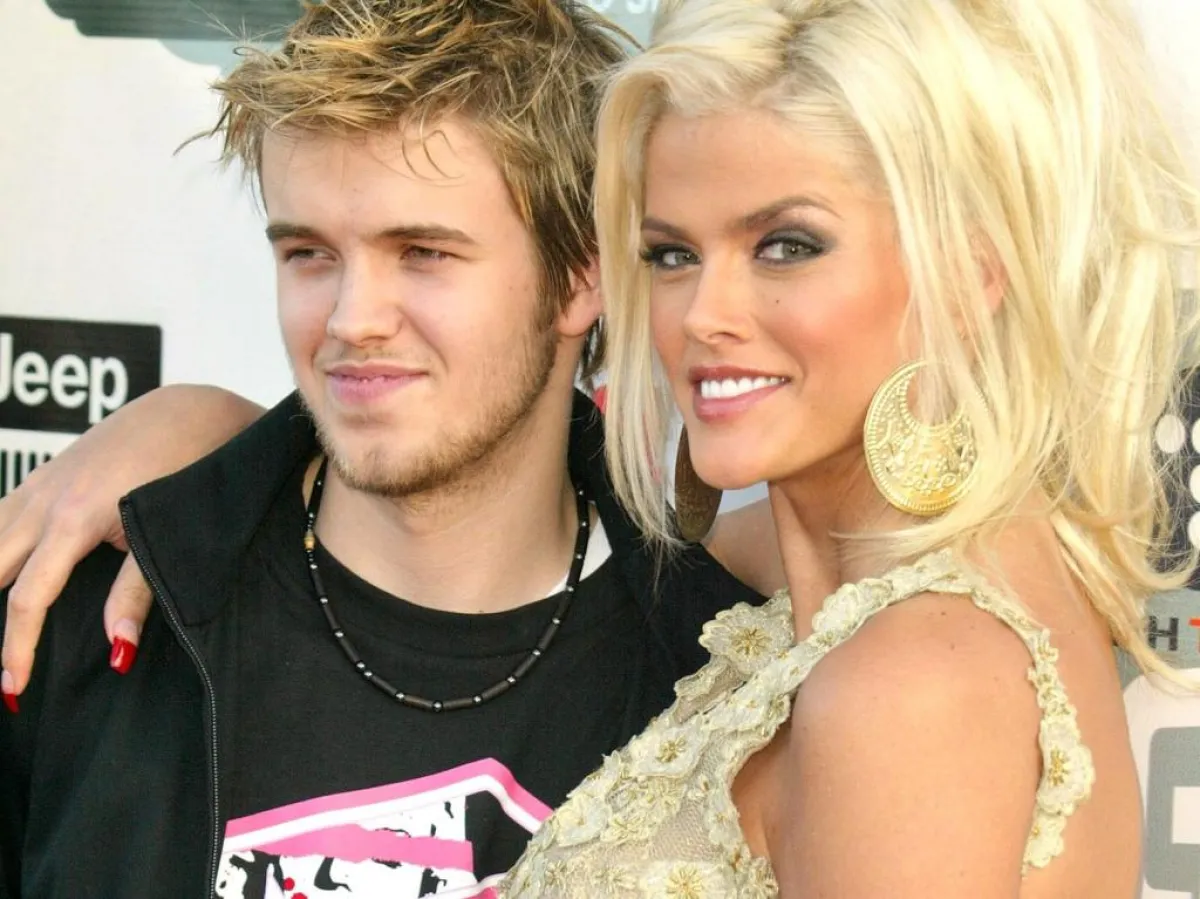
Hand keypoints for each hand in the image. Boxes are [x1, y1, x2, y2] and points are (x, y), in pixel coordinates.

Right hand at [0, 385, 264, 703]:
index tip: (13, 688)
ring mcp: (36, 484)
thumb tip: (118, 653)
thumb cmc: (184, 470)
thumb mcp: (162, 535)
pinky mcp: (41, 476)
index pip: (27, 599)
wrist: (188, 412)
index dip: (16, 648)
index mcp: (72, 520)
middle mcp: (42, 500)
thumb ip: (136, 595)